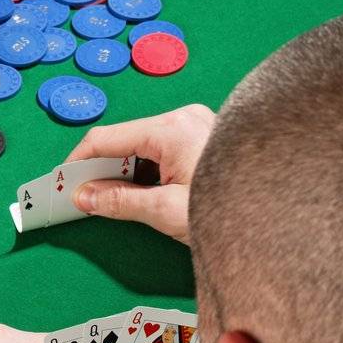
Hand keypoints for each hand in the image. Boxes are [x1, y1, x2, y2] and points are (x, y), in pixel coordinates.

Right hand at [66, 104, 216, 243]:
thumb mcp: (166, 211)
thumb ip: (120, 201)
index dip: (81, 160)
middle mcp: (183, 119)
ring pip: (144, 144)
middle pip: (126, 139)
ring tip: (111, 197)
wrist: (278, 224)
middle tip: (84, 195)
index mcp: (172, 129)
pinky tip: (140, 191)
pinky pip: (162, 149)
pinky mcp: (202, 139)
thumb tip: (84, 196)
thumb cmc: (230, 214)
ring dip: (125, 170)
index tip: (64, 181)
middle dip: (102, 167)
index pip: (109, 138)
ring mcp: (195, 127)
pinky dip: (146, 169)